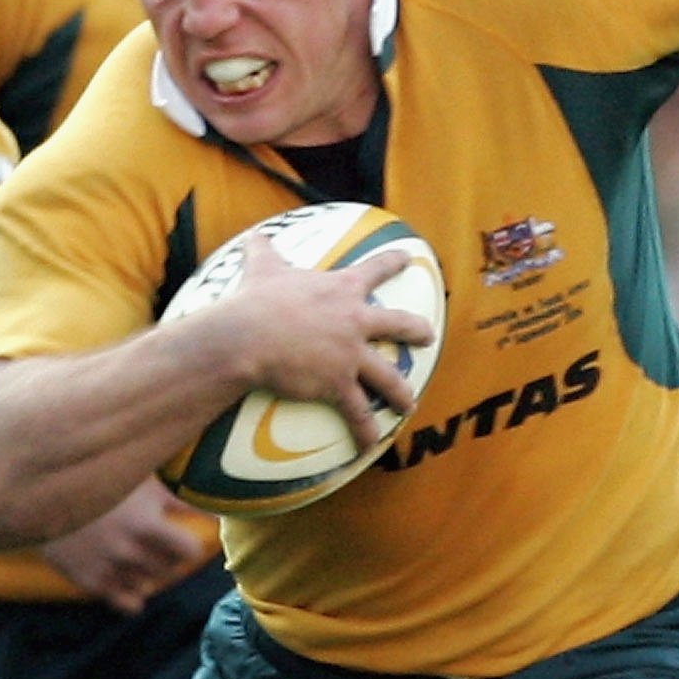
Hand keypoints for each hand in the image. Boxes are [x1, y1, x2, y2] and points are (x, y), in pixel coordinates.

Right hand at [40, 479, 215, 611]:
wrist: (39, 495)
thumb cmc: (100, 480)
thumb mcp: (141, 481)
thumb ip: (180, 495)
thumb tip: (220, 507)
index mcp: (144, 524)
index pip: (189, 553)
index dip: (186, 544)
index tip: (178, 535)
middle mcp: (127, 553)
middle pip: (170, 570)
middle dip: (166, 555)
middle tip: (153, 540)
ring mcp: (106, 571)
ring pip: (149, 586)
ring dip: (148, 572)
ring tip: (134, 553)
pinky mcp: (89, 583)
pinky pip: (128, 604)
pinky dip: (132, 593)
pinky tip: (125, 575)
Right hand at [206, 237, 436, 452]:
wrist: (249, 335)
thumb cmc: (256, 300)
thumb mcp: (262, 266)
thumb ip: (263, 249)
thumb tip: (253, 234)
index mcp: (341, 289)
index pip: (375, 269)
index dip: (393, 262)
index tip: (408, 258)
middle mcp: (354, 320)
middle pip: (397, 323)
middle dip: (417, 330)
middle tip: (429, 335)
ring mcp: (350, 354)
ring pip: (387, 375)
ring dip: (401, 391)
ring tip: (409, 403)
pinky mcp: (337, 383)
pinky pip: (357, 411)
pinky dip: (365, 430)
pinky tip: (371, 444)